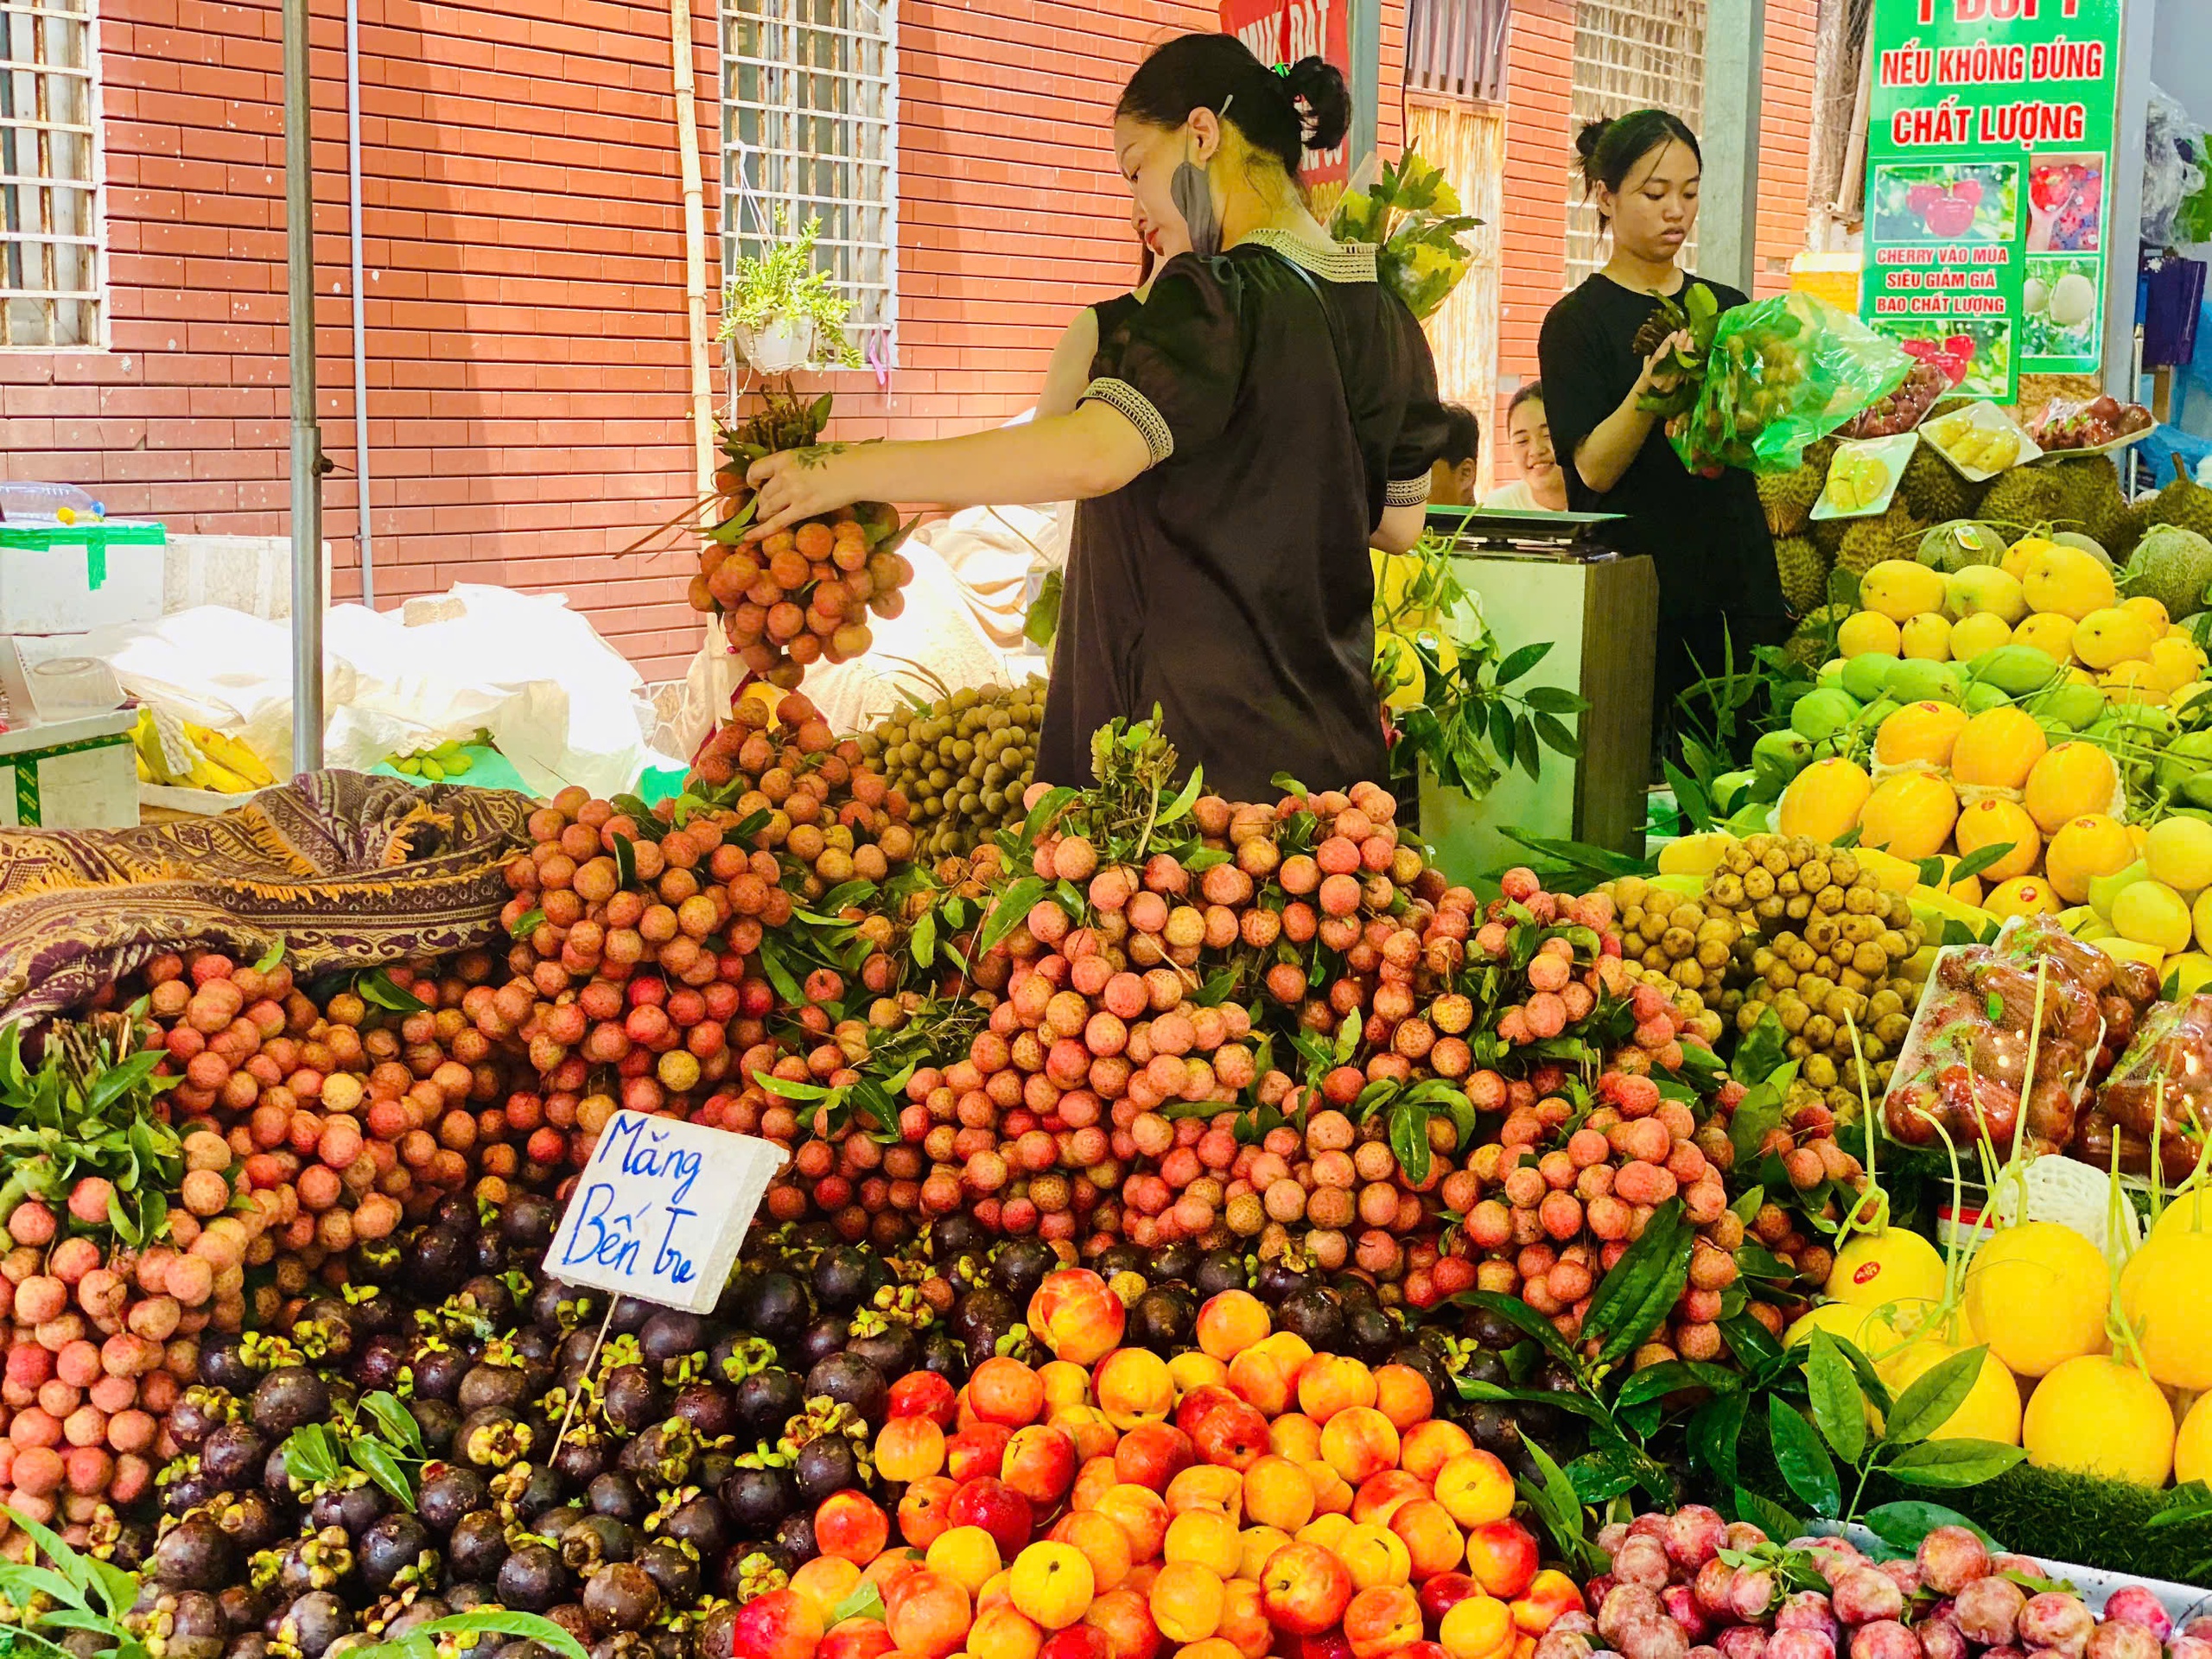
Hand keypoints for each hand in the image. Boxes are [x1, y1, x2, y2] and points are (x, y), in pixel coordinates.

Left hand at [743, 444, 864, 541]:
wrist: (858, 470)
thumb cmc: (840, 458)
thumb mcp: (809, 454)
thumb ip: (794, 463)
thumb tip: (785, 473)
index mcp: (784, 458)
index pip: (756, 470)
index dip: (753, 480)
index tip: (757, 485)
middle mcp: (784, 475)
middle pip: (763, 493)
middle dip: (763, 502)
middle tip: (768, 506)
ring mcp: (793, 493)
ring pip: (767, 508)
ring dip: (764, 515)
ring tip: (765, 518)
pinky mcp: (803, 509)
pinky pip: (776, 522)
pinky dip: (760, 531)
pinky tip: (748, 537)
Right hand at [1637, 329, 1694, 395]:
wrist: (1648, 400)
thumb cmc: (1647, 380)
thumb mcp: (1646, 367)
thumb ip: (1654, 356)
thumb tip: (1669, 340)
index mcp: (1649, 373)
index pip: (1660, 356)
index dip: (1667, 344)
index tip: (1674, 333)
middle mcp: (1660, 379)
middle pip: (1672, 359)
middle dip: (1679, 344)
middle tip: (1684, 332)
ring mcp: (1671, 383)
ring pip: (1681, 364)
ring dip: (1687, 351)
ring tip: (1690, 339)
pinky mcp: (1679, 386)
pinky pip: (1686, 370)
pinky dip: (1690, 360)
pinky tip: (1693, 351)